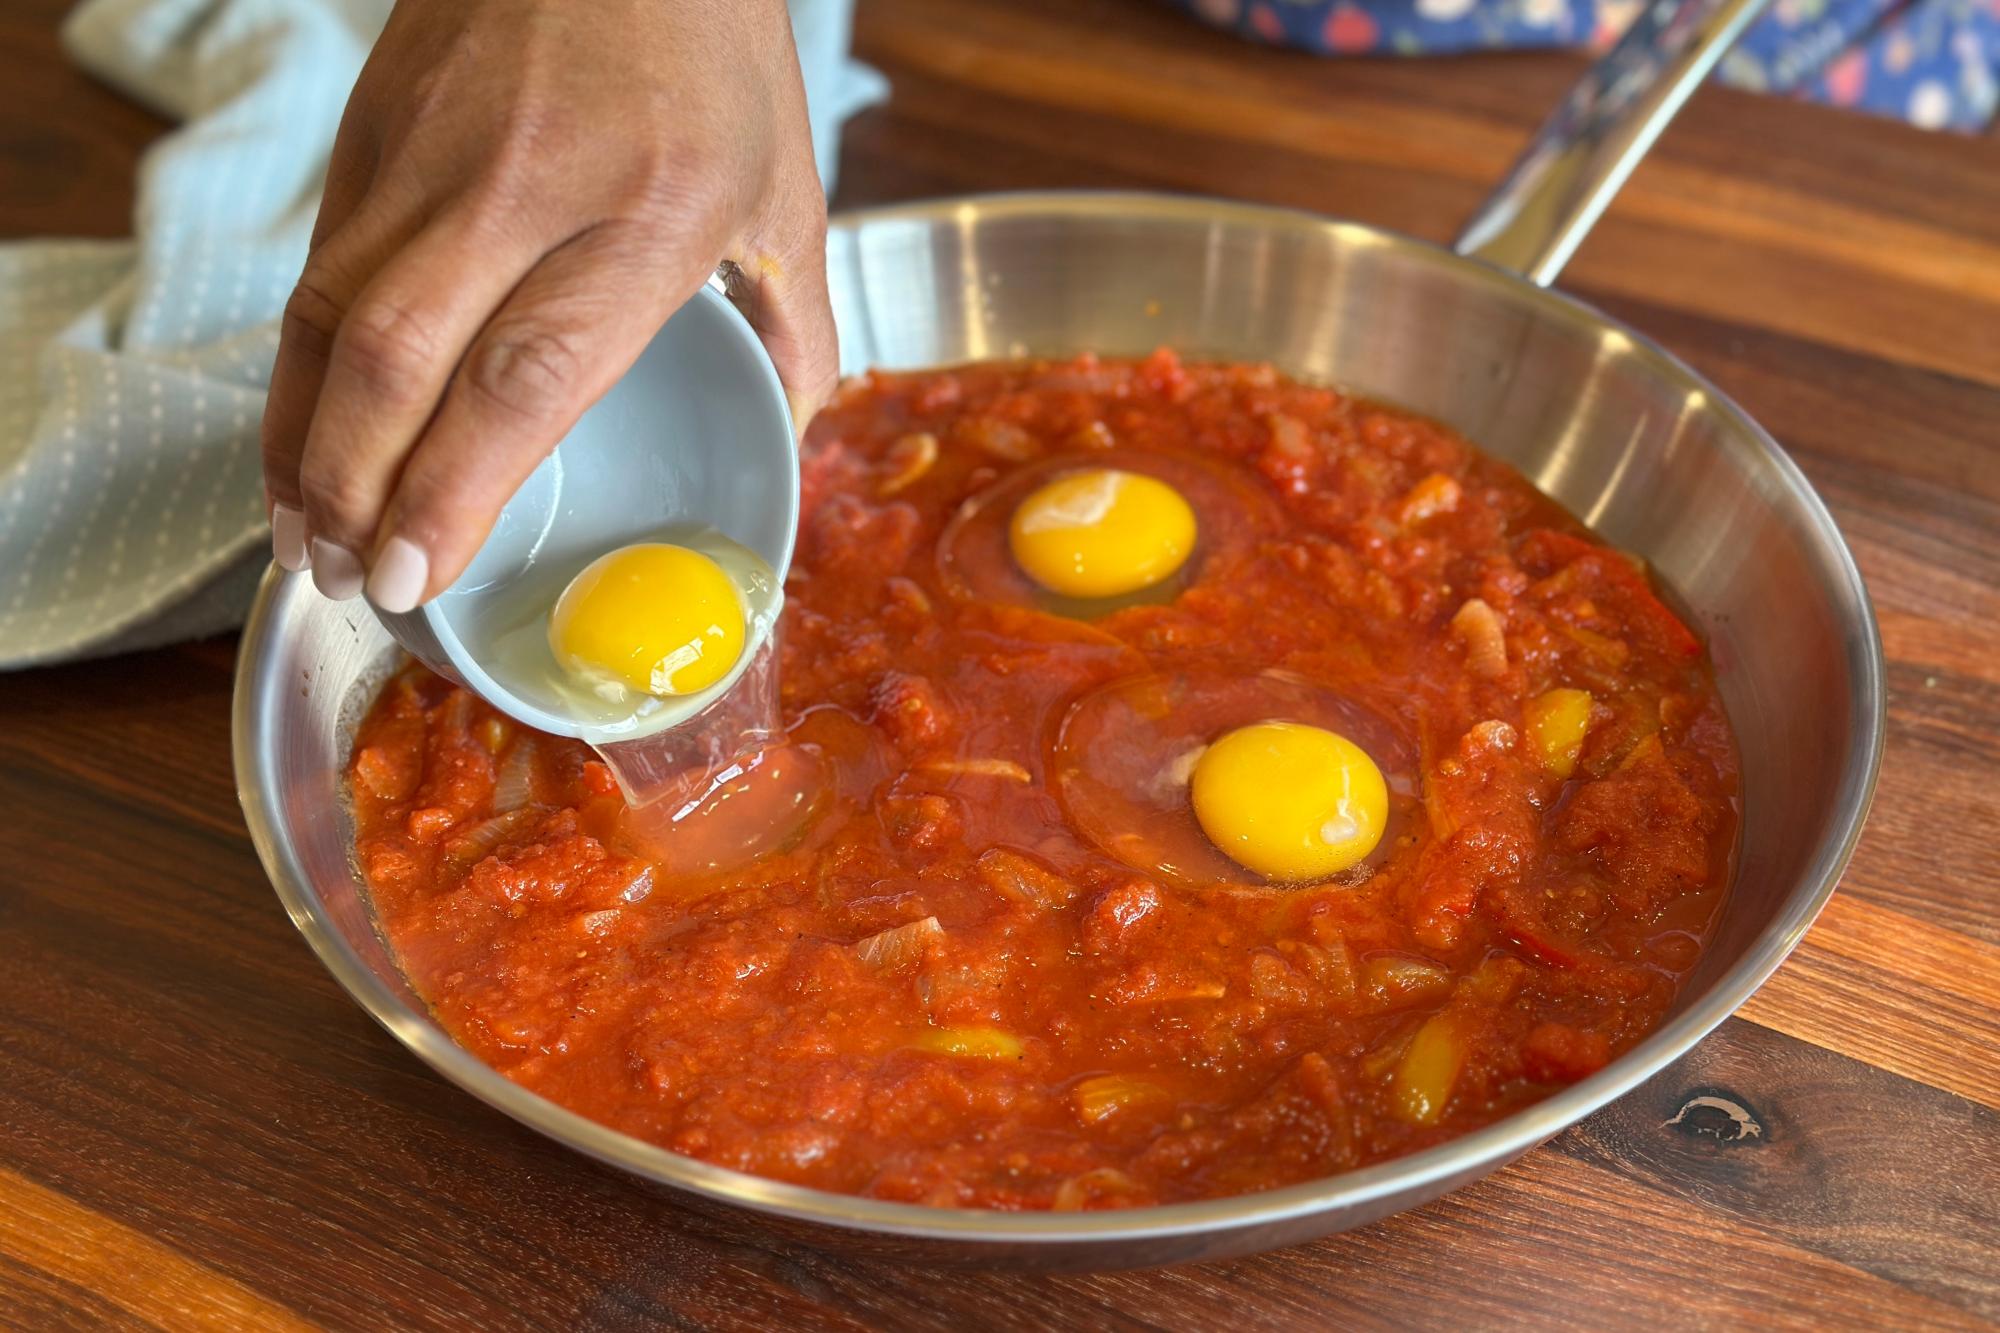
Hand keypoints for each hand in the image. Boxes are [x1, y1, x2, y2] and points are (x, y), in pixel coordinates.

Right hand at [261, 0, 835, 609]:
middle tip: (353, 586)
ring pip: (333, 319)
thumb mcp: (786, 184)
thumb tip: (795, 432)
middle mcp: (524, 184)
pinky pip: (319, 271)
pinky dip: (298, 371)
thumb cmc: (712, 46)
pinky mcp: (371, 128)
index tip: (418, 572)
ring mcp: (431, 151)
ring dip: (305, 445)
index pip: (529, 375)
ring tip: (305, 542)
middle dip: (359, 493)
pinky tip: (303, 440)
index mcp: (650, 211)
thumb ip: (797, 323)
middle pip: (404, 362)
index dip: (456, 488)